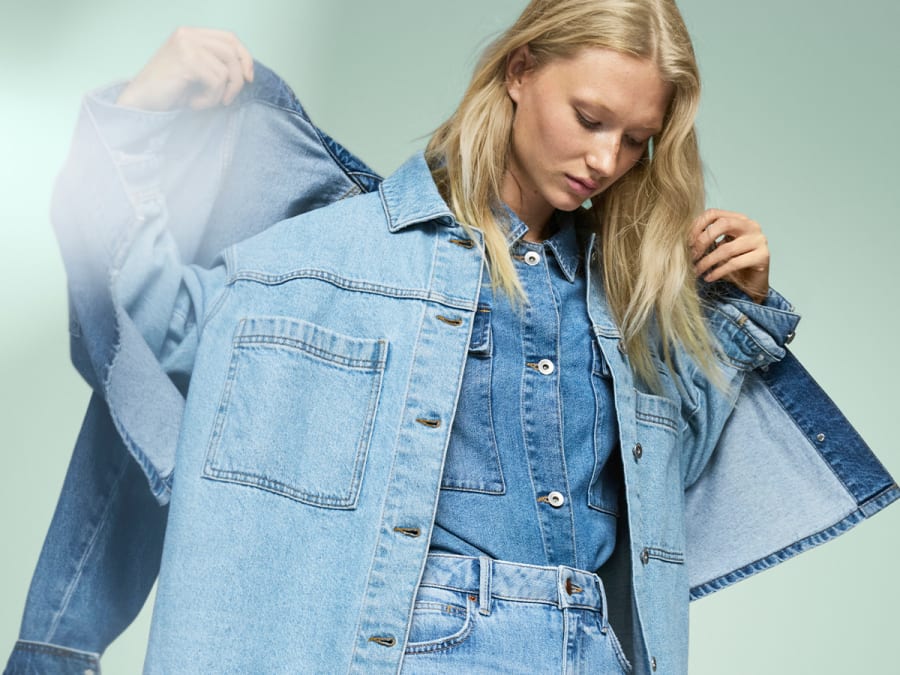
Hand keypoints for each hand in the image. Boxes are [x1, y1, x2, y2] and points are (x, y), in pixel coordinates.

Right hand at [116, 27, 253, 110]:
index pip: (230, 38)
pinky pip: (216, 82)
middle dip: (237, 80)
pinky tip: (193, 104)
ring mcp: (186, 45)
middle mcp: (188, 34)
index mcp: (191, 34)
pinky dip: (209, 99)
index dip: (244, 58)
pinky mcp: (187, 61)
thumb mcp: (196, 72)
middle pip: (232, 52)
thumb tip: (246, 72)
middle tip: (227, 99)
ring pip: (225, 71)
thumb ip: (215, 63)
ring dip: (219, 94)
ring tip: (202, 102)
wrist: (141, 101)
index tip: (248, 79)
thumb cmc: (169, 91)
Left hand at [690, 208, 769, 302]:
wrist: (751, 284)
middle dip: (703, 241)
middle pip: (723, 224)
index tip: (686, 242)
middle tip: (692, 256)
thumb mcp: (716, 248)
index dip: (697, 226)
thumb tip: (680, 238)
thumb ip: (705, 239)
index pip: (713, 213)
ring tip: (696, 271)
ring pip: (727, 248)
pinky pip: (735, 263)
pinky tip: (708, 277)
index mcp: (738, 219)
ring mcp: (759, 240)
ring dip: (707, 262)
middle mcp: (751, 226)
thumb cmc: (731, 264)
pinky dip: (718, 272)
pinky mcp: (763, 256)